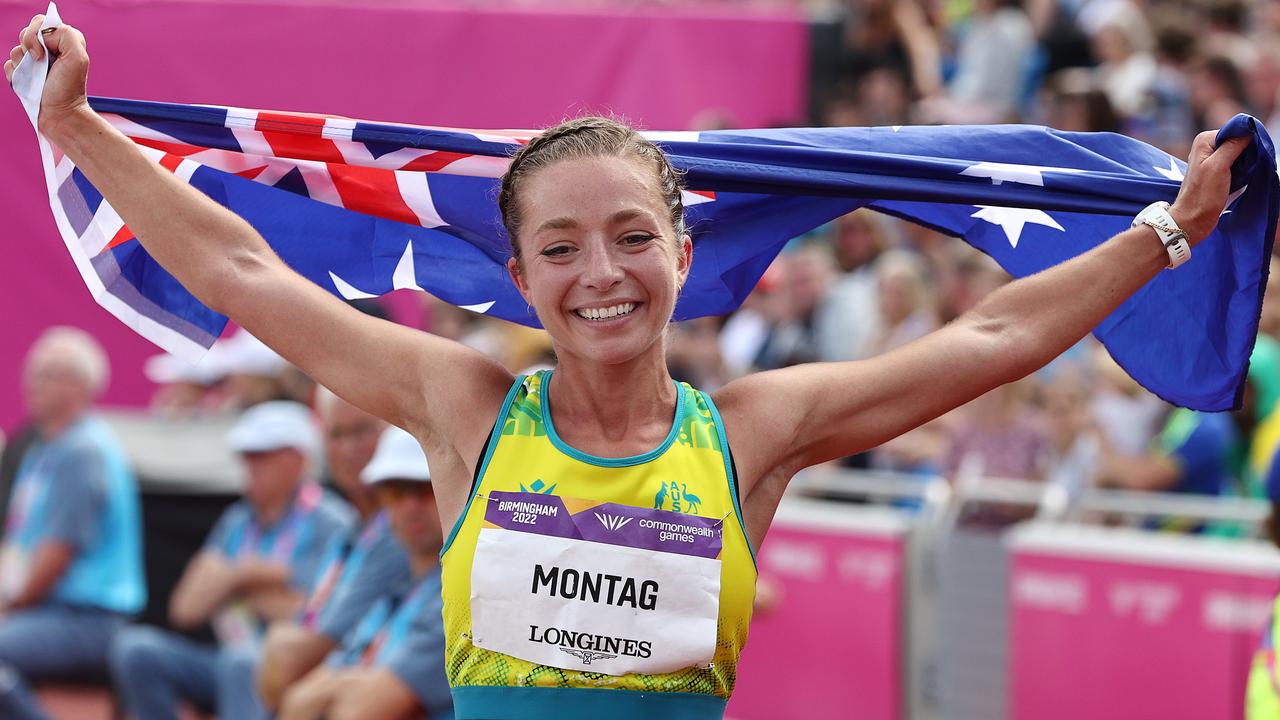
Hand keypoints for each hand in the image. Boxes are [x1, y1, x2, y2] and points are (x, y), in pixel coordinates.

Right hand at [5, 15, 90, 132]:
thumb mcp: (77, 58)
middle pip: (25, 33)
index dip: (37, 34)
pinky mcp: (24, 73)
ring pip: (16, 49)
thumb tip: (43, 35)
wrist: (59, 115)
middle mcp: (49, 49)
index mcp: (64, 41)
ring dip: (23, 64)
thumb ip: (66, 35)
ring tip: (37, 77)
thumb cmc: (69, 89)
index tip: (45, 54)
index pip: (41, 22)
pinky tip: (29, 83)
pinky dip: (16, 74)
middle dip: (28, 47)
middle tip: (40, 64)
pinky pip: (9, 65)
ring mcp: (35, 61)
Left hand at [1169, 129, 1251, 244]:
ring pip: (1240, 153)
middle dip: (1248, 152)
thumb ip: (1232, 146)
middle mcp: (1208, 147)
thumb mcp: (1218, 166)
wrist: (1193, 219)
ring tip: (1243, 175)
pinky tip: (1243, 179)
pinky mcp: (1219, 172)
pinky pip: (1238, 164)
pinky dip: (1244, 170)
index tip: (1251, 155)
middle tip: (1246, 168)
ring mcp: (1213, 160)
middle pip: (1239, 140)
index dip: (1247, 140)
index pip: (1235, 129)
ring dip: (1247, 162)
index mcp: (1205, 140)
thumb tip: (1249, 129)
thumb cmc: (1203, 195)